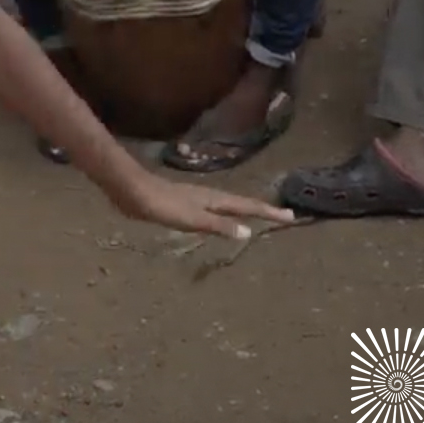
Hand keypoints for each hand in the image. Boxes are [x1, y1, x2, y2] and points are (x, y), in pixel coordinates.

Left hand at [110, 171, 294, 239]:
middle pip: (242, 202)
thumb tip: (247, 232)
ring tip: (258, 217)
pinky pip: (214, 209)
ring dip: (245, 210)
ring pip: (228, 204)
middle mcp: (210, 196)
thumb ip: (218, 226)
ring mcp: (197, 198)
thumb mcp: (192, 219)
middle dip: (262, 209)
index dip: (268, 212)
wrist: (133, 191)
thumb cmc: (162, 206)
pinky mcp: (185, 203)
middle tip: (282, 216)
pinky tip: (219, 219)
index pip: (248, 206)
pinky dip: (226, 214)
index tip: (290, 215)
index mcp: (215, 199)